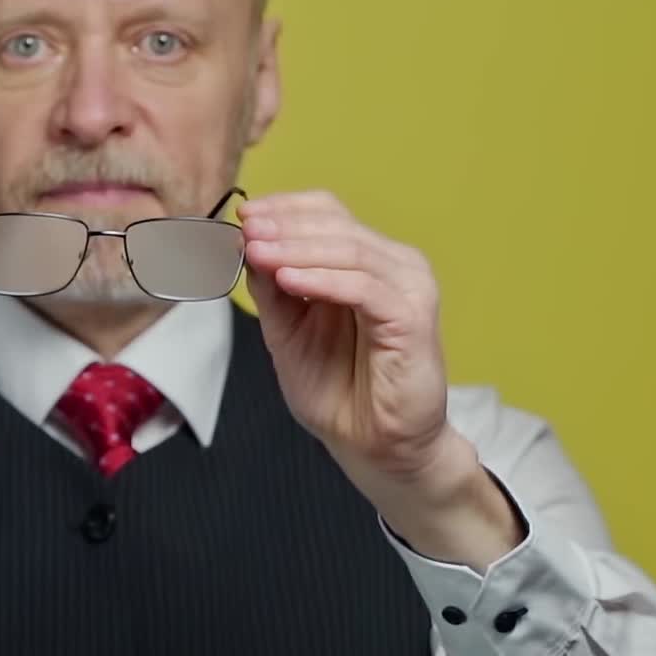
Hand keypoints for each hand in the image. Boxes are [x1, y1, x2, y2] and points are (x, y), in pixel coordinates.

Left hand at [240, 190, 460, 494]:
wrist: (374, 447)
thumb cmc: (339, 392)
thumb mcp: (288, 331)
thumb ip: (272, 290)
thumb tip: (247, 245)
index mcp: (367, 262)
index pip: (327, 213)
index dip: (284, 209)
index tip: (242, 216)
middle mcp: (394, 266)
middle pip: (337, 224)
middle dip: (284, 225)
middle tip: (245, 229)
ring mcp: (408, 288)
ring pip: (349, 250)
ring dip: (296, 247)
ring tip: (256, 250)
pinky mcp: (413, 317)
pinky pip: (363, 287)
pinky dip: (322, 280)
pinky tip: (287, 279)